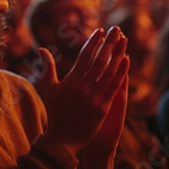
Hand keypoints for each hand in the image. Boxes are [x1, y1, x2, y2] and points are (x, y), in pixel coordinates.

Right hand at [37, 27, 129, 156]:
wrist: (62, 139)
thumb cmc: (54, 112)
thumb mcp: (48, 88)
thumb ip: (47, 67)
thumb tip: (41, 49)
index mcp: (70, 80)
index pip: (84, 56)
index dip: (93, 42)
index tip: (100, 31)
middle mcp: (83, 86)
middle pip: (99, 60)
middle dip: (108, 43)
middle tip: (115, 29)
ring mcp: (94, 97)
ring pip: (109, 71)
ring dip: (118, 54)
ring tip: (123, 41)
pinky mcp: (103, 107)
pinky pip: (114, 86)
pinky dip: (121, 72)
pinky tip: (126, 61)